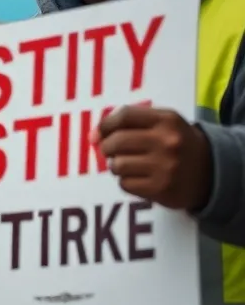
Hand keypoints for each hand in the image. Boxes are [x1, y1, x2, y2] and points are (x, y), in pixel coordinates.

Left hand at [95, 105, 211, 210]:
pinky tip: (140, 178)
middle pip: (116, 141)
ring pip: (118, 164)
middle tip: (112, 151)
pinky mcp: (161, 189)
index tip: (100, 133)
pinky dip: (126, 181)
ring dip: (117, 166)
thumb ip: (130, 122)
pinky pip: (125, 184)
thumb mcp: (163, 123)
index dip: (105, 125)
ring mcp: (165, 166)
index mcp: (167, 120)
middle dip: (107, 147)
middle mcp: (167, 142)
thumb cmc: (177, 143)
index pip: (123, 116)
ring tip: (129, 165)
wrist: (212, 172)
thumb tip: (93, 135)